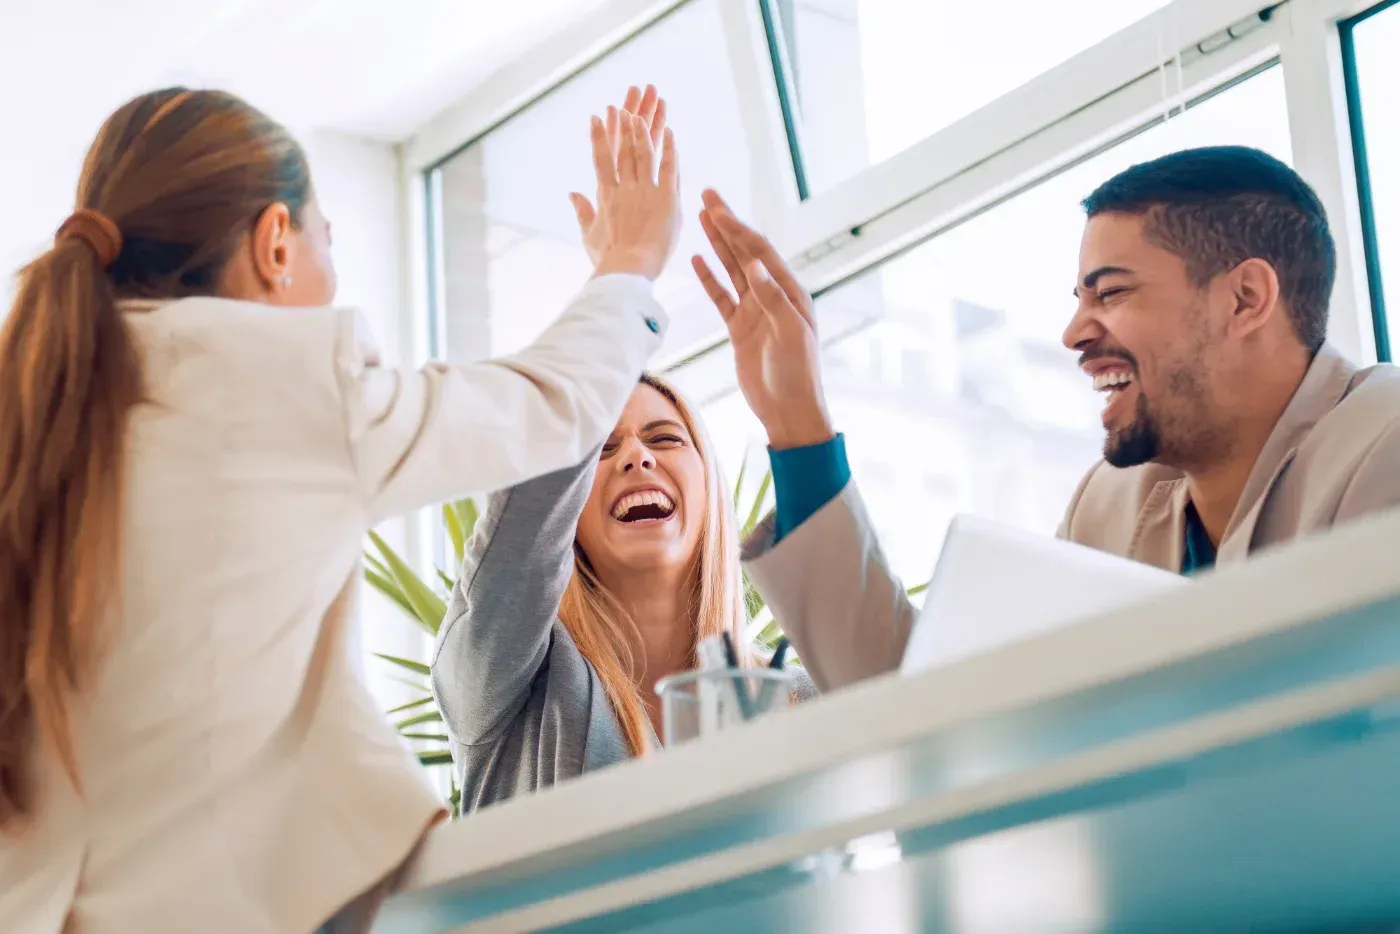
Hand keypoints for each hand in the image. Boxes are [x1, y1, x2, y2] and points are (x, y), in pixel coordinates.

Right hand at [571, 85, 670, 272]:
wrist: (626, 271)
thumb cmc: (607, 260)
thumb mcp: (589, 235)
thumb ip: (581, 211)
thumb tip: (571, 192)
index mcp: (605, 196)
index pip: (601, 159)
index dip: (600, 137)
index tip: (597, 116)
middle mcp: (623, 188)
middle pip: (624, 148)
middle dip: (625, 122)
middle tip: (626, 98)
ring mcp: (644, 191)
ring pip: (644, 152)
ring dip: (644, 128)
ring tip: (644, 108)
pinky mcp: (665, 198)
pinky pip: (668, 167)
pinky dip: (669, 148)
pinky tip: (671, 131)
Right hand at [692, 189, 833, 449]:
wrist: (788, 410)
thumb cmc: (797, 373)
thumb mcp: (789, 333)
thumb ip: (772, 297)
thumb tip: (755, 262)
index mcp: (789, 292)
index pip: (759, 251)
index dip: (737, 227)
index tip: (716, 206)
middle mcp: (772, 295)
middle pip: (745, 252)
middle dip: (726, 224)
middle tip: (705, 196)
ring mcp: (755, 311)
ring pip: (732, 269)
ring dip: (717, 244)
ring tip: (700, 217)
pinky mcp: (740, 329)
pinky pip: (722, 297)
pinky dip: (709, 278)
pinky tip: (697, 259)